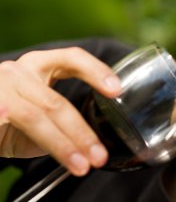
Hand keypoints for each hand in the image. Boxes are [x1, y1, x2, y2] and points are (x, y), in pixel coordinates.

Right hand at [0, 47, 121, 175]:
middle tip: (99, 154)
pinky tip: (65, 160)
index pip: (72, 59)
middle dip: (82, 132)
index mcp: (38, 65)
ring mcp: (3, 87)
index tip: (117, 89)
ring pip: (44, 116)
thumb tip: (91, 141)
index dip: (96, 71)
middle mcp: (20, 71)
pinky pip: (28, 125)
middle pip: (58, 101)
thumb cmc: (7, 117)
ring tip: (83, 164)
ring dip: (67, 144)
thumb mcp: (38, 115)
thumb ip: (62, 122)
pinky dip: (51, 146)